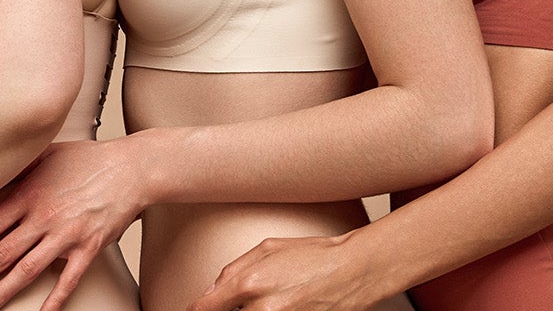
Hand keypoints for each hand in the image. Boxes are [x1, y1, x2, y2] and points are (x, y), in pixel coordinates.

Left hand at [0, 139, 146, 310]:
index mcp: (29, 194)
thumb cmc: (88, 159)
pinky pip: (68, 280)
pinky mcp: (88, 249)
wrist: (131, 168)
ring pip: (27, 270)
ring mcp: (66, 236)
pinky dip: (54, 300)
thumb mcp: (46, 153)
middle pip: (1, 254)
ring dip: (2, 293)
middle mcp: (43, 218)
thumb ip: (18, 168)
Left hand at [186, 231, 389, 310]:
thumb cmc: (314, 255)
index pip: (206, 308)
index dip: (198, 310)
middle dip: (231, 309)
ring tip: (271, 299)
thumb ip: (233, 271)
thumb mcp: (268, 249)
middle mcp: (263, 310)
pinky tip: (281, 305)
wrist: (356, 270)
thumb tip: (210, 293)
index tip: (196, 310)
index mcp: (250, 284)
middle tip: (244, 301)